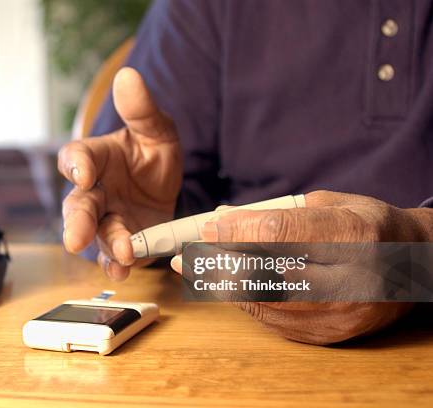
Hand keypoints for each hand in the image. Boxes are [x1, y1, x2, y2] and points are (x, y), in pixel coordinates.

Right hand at [58, 67, 181, 280]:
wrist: (166, 185)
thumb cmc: (152, 153)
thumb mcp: (157, 130)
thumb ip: (142, 110)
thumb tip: (128, 76)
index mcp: (97, 158)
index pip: (76, 157)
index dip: (76, 165)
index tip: (83, 173)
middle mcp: (95, 190)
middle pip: (78, 204)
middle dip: (78, 221)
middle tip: (75, 238)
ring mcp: (107, 218)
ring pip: (97, 233)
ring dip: (105, 245)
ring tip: (119, 255)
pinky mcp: (122, 240)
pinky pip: (114, 255)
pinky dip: (116, 264)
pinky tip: (123, 271)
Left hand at [171, 190, 432, 343]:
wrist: (410, 269)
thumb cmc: (367, 227)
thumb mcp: (333, 203)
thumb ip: (280, 211)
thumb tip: (225, 218)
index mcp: (354, 236)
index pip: (282, 233)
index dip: (238, 231)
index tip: (209, 228)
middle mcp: (350, 280)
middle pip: (267, 274)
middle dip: (219, 263)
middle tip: (188, 255)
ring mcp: (339, 314)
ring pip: (264, 302)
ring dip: (222, 285)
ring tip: (194, 270)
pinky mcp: (329, 335)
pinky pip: (273, 320)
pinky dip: (243, 301)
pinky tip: (223, 286)